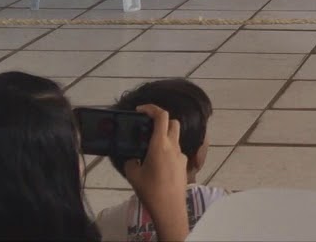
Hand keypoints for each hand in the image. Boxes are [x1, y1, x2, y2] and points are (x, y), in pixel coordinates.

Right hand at [124, 104, 190, 241]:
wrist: (170, 208)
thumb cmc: (151, 190)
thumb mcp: (133, 175)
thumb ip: (131, 161)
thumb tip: (133, 158)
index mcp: (160, 144)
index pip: (162, 116)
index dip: (152, 108)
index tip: (141, 110)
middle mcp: (174, 146)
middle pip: (172, 123)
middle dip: (161, 121)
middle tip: (147, 128)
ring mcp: (181, 155)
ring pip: (175, 138)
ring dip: (164, 138)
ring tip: (148, 150)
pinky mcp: (184, 165)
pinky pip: (176, 152)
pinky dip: (167, 152)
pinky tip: (157, 165)